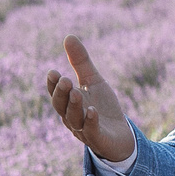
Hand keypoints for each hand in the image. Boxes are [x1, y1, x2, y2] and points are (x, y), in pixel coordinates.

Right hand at [45, 36, 133, 161]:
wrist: (121, 136)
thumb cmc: (103, 107)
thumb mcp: (93, 81)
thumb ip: (80, 62)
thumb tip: (68, 36)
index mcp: (68, 104)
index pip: (55, 94)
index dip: (53, 85)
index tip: (53, 73)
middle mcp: (71, 118)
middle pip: (60, 107)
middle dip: (61, 94)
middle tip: (64, 80)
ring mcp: (83, 130)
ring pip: (73, 119)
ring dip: (74, 106)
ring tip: (77, 92)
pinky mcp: (98, 139)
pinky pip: (91, 131)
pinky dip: (90, 121)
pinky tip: (92, 110)